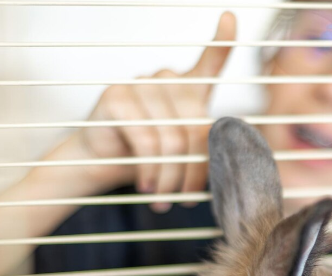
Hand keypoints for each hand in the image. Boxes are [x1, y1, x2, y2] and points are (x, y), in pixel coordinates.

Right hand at [51, 12, 236, 211]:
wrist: (101, 166)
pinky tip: (148, 187)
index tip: (230, 18)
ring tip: (165, 201)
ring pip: (172, 140)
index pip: (209, 62)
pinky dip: (150, 170)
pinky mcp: (116, 97)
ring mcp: (140, 84)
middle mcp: (166, 80)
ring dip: (171, 179)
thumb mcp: (182, 155)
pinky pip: (146, 140)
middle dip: (193, 172)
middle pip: (195, 130)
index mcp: (187, 90)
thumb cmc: (148, 159)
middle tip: (185, 200)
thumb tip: (226, 163)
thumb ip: (202, 151)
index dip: (222, 41)